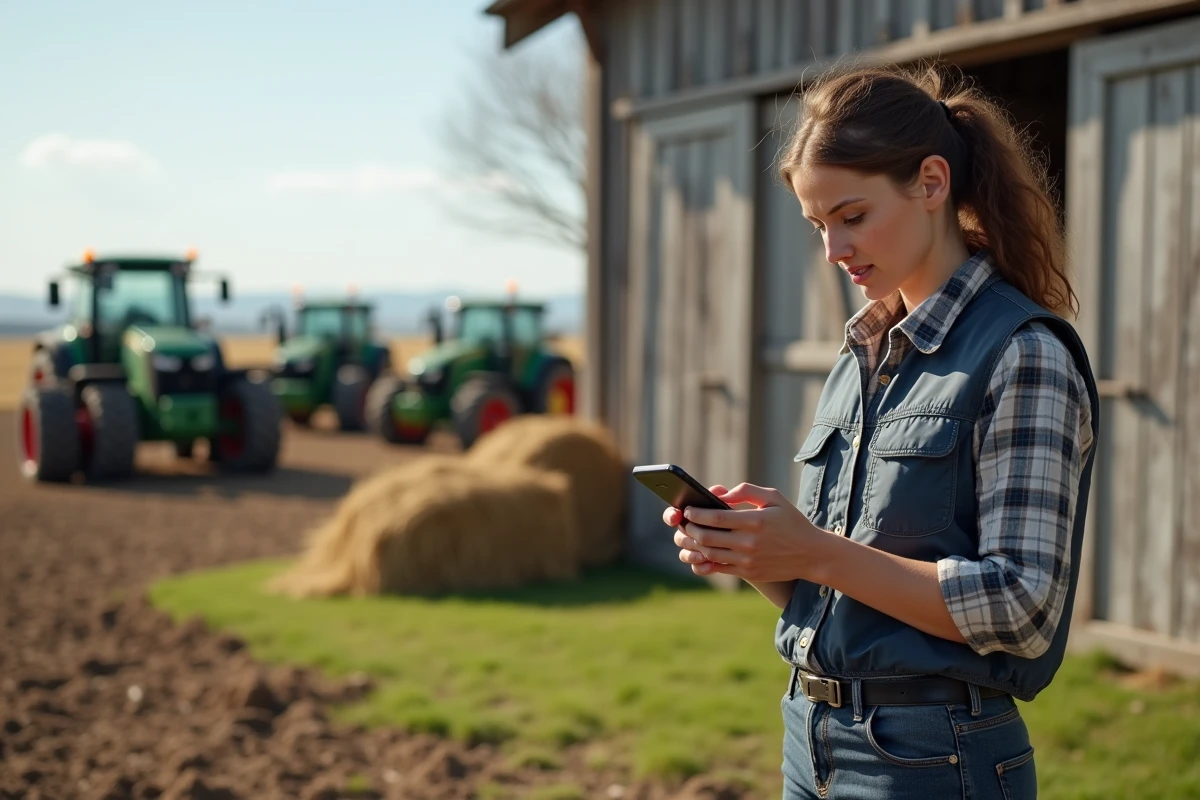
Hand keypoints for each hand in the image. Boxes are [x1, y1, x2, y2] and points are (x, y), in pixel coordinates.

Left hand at [664, 483, 823, 581]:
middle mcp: (749, 542)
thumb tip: (720, 494)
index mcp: (755, 520)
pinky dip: (706, 559)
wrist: (811, 554)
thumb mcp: (774, 498)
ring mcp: (748, 560)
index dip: (695, 513)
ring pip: (709, 553)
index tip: (688, 509)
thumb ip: (746, 491)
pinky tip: (703, 550)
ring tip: (691, 535)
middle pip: (706, 537)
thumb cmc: (791, 521)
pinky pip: (719, 567)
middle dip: (690, 529)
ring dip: (695, 544)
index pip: (714, 517)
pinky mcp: (749, 573)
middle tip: (685, 522)